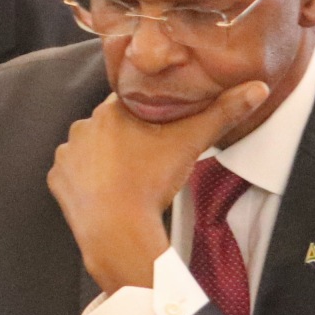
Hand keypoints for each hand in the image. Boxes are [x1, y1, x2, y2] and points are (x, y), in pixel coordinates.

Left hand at [46, 81, 268, 292]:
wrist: (117, 228)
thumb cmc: (151, 181)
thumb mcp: (190, 143)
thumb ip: (222, 113)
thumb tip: (258, 87)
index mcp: (111, 110)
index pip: (132, 100)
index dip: (149, 111)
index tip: (162, 126)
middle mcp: (82, 125)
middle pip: (111, 124)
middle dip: (129, 135)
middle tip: (151, 155)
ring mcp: (66, 154)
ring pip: (92, 148)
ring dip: (107, 157)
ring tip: (130, 175)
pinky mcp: (56, 179)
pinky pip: (74, 173)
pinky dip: (89, 180)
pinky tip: (108, 190)